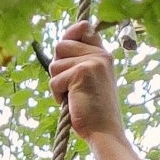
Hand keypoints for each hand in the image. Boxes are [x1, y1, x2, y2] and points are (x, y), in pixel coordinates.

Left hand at [47, 21, 125, 142]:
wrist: (104, 131)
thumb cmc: (94, 110)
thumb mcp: (90, 80)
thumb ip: (79, 61)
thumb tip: (60, 45)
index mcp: (104, 55)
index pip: (84, 27)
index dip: (70, 33)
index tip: (67, 46)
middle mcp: (100, 55)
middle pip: (60, 46)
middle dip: (58, 68)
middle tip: (70, 86)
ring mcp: (92, 62)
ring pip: (54, 64)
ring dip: (57, 84)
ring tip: (74, 96)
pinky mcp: (81, 73)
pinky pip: (54, 80)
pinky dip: (58, 95)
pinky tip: (72, 103)